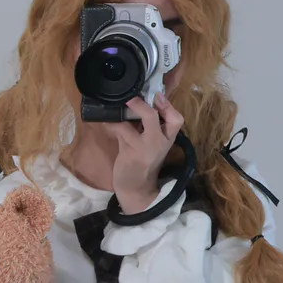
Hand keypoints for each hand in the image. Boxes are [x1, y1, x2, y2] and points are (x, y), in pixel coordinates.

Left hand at [109, 93, 183, 212]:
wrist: (137, 187)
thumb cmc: (144, 161)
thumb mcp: (152, 142)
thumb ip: (148, 125)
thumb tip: (139, 100)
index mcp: (168, 137)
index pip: (176, 119)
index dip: (167, 105)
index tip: (157, 96)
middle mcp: (159, 141)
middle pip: (153, 117)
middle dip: (140, 105)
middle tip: (130, 98)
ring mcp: (144, 147)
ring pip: (132, 124)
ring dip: (121, 115)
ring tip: (112, 110)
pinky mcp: (130, 152)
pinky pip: (119, 132)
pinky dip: (111, 125)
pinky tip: (105, 121)